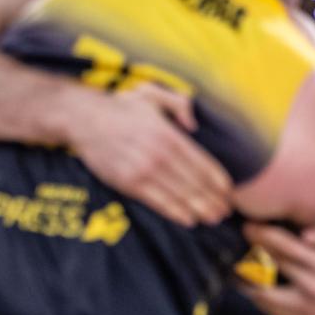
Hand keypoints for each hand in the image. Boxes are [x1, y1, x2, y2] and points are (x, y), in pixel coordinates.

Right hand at [67, 84, 232, 227]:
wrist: (85, 119)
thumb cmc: (122, 108)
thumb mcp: (153, 95)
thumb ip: (179, 104)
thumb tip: (194, 125)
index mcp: (169, 135)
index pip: (202, 162)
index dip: (218, 180)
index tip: (229, 191)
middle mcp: (160, 154)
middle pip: (195, 182)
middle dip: (213, 199)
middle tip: (226, 211)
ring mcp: (144, 170)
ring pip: (180, 195)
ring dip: (200, 209)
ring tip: (214, 218)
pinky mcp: (128, 183)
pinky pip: (157, 202)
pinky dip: (175, 212)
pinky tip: (189, 219)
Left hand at [239, 222, 314, 314]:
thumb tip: (306, 236)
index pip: (283, 247)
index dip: (262, 234)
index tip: (248, 226)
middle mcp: (313, 289)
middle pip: (271, 266)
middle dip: (254, 250)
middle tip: (242, 240)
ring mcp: (308, 309)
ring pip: (264, 296)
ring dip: (248, 280)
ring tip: (238, 266)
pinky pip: (273, 311)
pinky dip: (259, 298)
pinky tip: (253, 286)